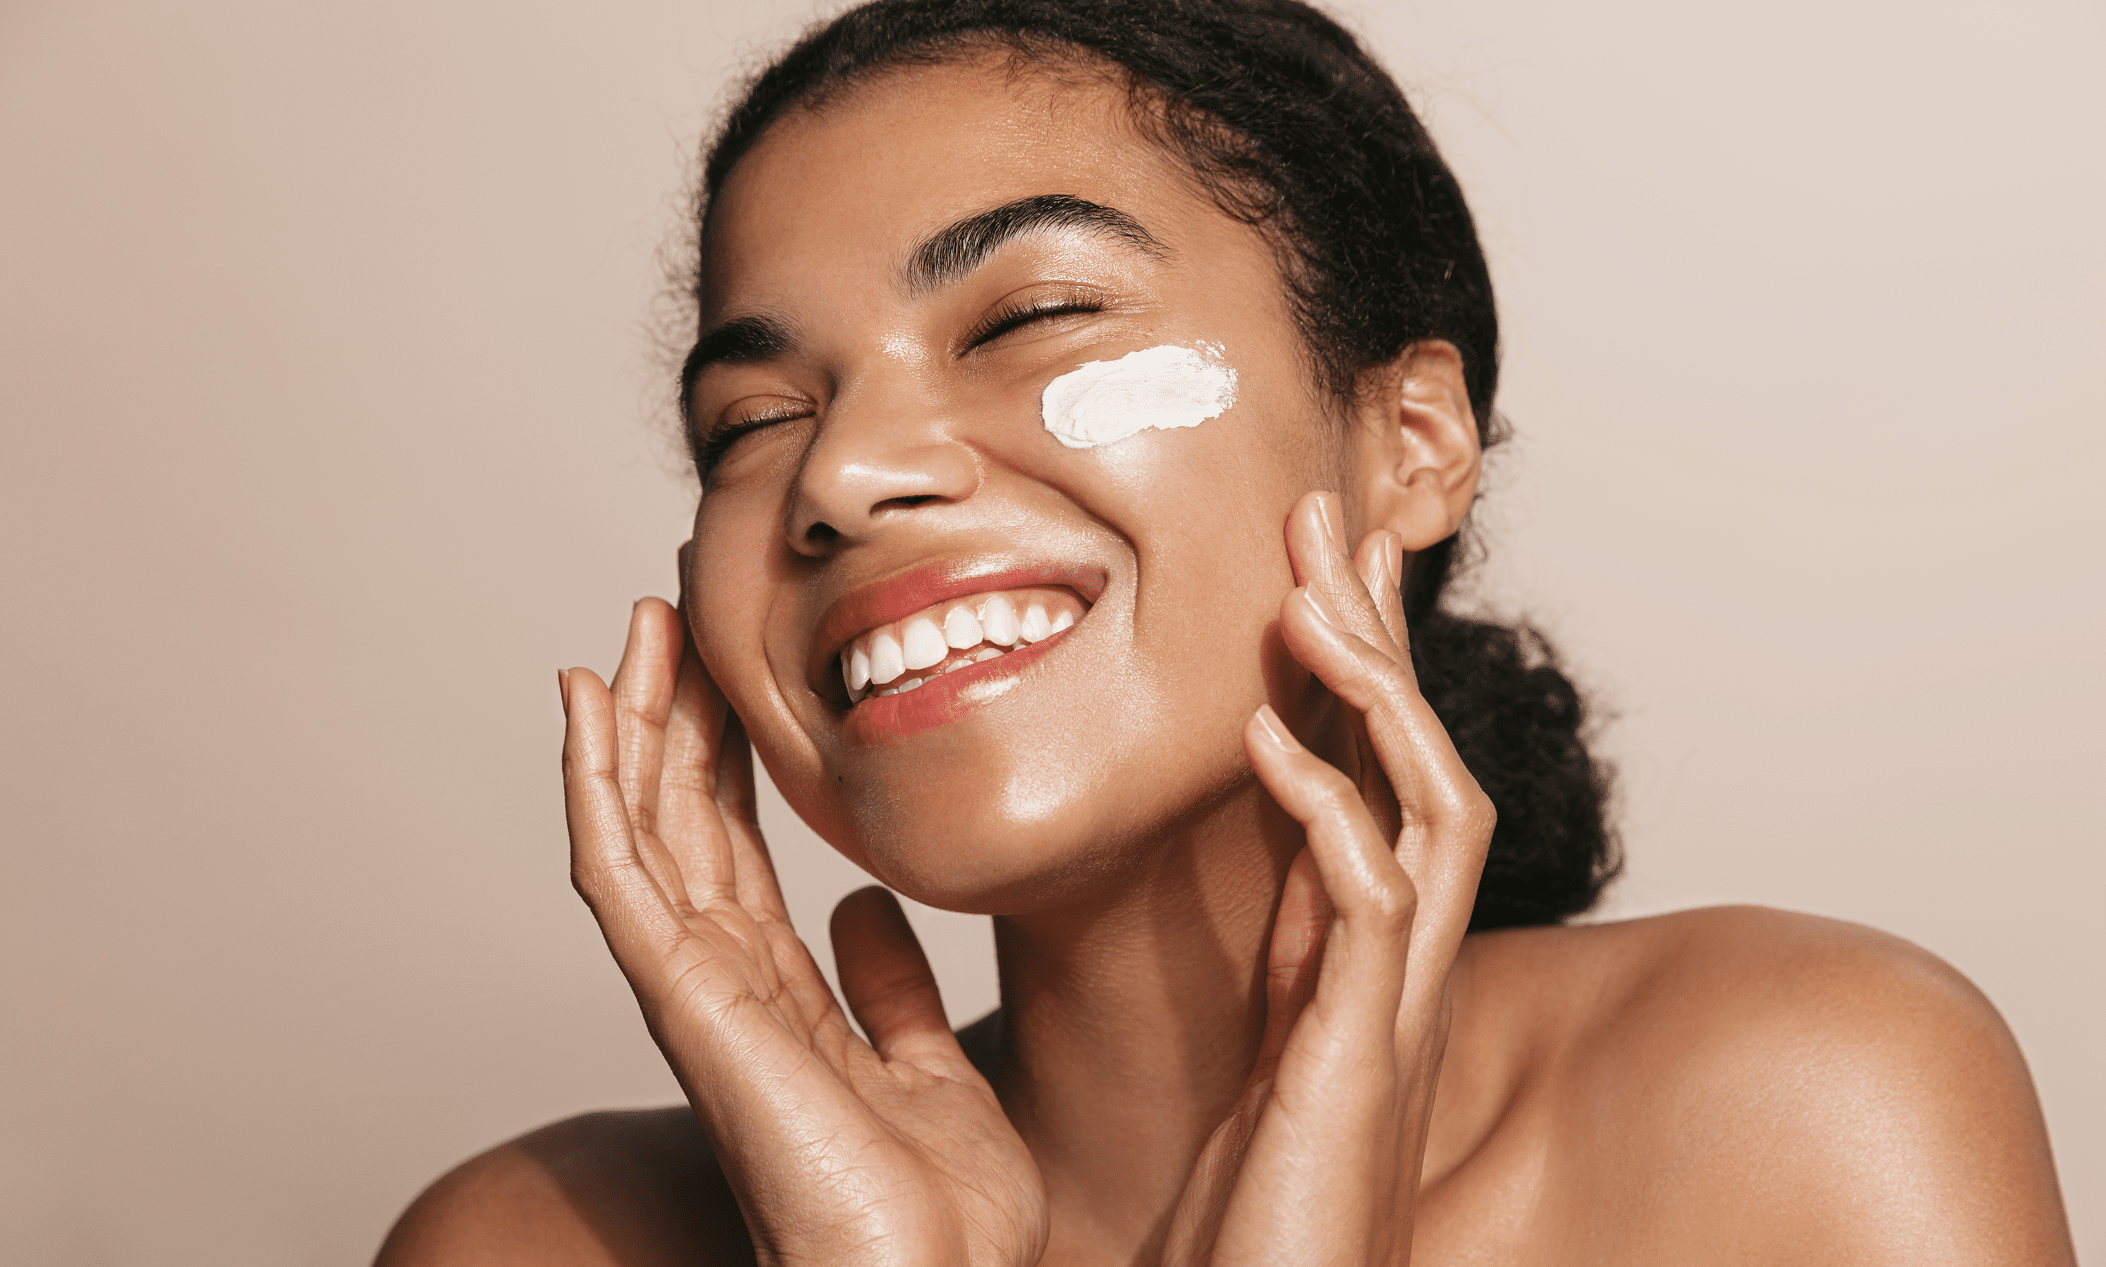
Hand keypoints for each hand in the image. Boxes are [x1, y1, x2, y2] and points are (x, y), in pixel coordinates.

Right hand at [561, 600, 1046, 1266]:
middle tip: (669, 616)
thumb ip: (892, 988)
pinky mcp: (683, 1000)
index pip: (733, 850)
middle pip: (679, 824)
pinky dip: (596, 784)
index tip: (729, 673)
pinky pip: (620, 873)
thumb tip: (868, 906)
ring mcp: (693, 991)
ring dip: (630, 725)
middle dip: (672, 718)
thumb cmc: (936, 1213)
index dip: (724, 759)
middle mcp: (721, 986)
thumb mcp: (929, 1066)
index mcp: (777, 997)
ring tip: (631, 631)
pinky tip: (590, 705)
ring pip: (641, 829)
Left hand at [1162, 491, 1494, 1265]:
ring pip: (1428, 809)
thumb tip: (1276, 885)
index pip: (1383, 775)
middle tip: (1324, 516)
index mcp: (1368, 958)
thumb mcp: (1269, 1058)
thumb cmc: (1257, 1220)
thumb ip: (1284, 966)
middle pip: (1423, 761)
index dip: (1364, 664)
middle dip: (1378, 636)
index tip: (1325, 562)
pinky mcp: (1362, 1058)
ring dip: (1371, 698)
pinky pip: (1369, 907)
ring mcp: (1395, 1010)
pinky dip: (1325, 814)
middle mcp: (1403, 969)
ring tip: (1307, 598)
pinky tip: (1266, 747)